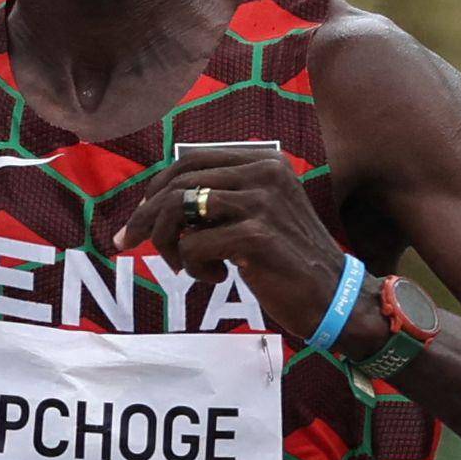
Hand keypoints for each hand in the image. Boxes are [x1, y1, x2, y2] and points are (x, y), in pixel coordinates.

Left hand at [101, 135, 350, 340]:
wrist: (332, 298)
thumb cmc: (289, 261)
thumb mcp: (259, 215)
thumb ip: (222, 199)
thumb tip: (158, 201)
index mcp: (265, 162)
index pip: (190, 161)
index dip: (155, 188)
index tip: (138, 218)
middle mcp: (265, 173)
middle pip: (179, 182)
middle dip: (146, 216)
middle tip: (128, 242)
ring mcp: (262, 202)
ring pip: (179, 210)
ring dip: (168, 243)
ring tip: (184, 266)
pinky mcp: (257, 236)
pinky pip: (193, 245)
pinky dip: (193, 266)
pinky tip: (217, 278)